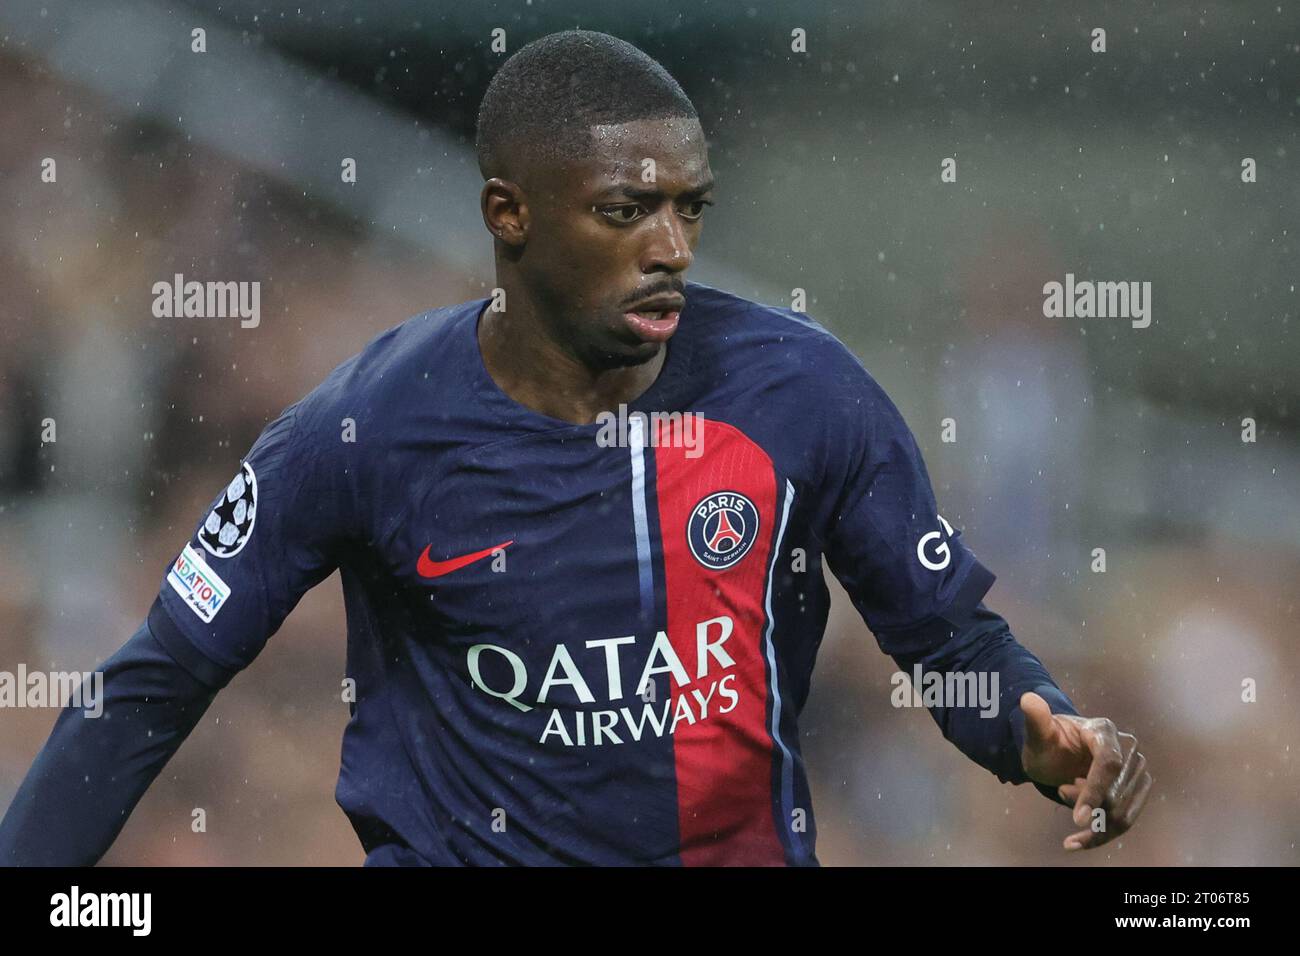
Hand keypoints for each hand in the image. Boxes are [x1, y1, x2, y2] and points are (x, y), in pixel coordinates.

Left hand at [1018, 691, 1152, 850]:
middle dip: (1084, 802)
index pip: (1109, 765)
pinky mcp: (1136, 790)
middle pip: (1114, 793)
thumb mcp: (1036, 734)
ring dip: (1092, 818)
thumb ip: (1035, 720)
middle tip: (1060, 787)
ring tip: (1066, 794)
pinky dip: (1100, 836)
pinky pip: (1124, 822)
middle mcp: (1127, 748)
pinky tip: (1073, 843)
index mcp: (1103, 731)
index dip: (1095, 791)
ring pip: (1121, 813)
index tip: (1078, 818)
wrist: (1056, 753)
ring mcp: (1135, 770)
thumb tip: (1028, 699)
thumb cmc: (1046, 743)